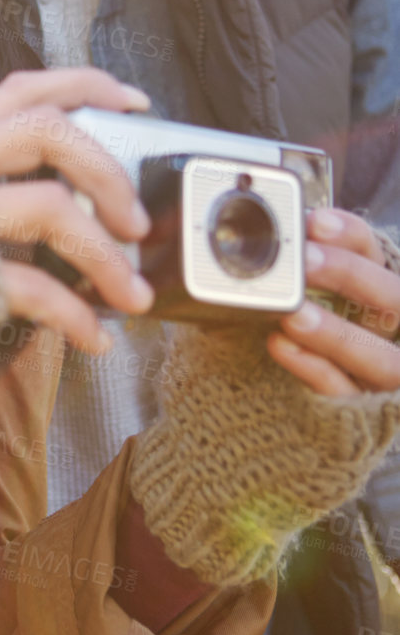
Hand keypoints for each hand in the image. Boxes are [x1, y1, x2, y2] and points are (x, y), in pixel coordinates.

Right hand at [0, 67, 155, 356]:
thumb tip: (37, 183)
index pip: (22, 91)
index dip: (86, 88)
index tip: (132, 103)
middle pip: (50, 134)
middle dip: (109, 175)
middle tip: (135, 222)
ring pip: (55, 208)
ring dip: (108, 257)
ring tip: (132, 293)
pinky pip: (39, 288)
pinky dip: (77, 315)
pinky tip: (93, 334)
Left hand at [267, 208, 399, 396]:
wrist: (285, 405)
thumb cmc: (290, 331)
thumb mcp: (290, 296)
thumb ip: (286, 270)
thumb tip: (249, 238)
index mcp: (376, 291)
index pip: (375, 252)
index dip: (350, 234)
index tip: (313, 223)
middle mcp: (391, 331)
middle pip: (394, 299)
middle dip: (349, 274)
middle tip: (302, 259)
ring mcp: (380, 373)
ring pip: (383, 359)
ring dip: (338, 333)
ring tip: (292, 313)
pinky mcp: (358, 412)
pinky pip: (345, 395)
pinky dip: (315, 370)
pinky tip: (281, 345)